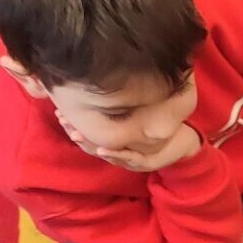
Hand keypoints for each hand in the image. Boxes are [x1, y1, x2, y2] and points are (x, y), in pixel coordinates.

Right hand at [59, 111, 202, 172]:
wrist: (183, 139)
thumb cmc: (159, 124)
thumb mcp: (135, 111)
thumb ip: (119, 101)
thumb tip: (99, 78)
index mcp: (115, 141)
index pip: (87, 133)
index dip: (72, 123)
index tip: (59, 111)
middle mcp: (120, 153)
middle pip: (91, 144)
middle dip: (76, 132)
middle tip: (62, 119)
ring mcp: (132, 160)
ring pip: (106, 154)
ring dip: (90, 144)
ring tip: (76, 134)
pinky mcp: (147, 163)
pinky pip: (129, 159)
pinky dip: (116, 154)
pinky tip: (103, 148)